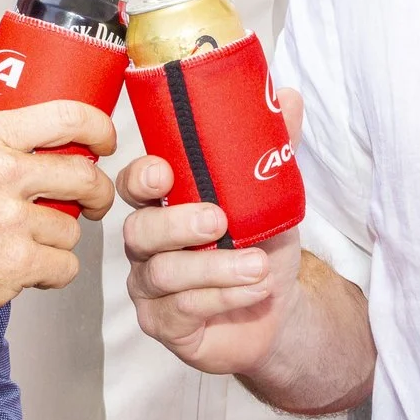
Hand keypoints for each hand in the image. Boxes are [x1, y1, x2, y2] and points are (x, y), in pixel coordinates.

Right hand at [0, 91, 116, 336]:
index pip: (68, 117)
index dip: (99, 128)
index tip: (104, 141)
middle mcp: (3, 175)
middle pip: (84, 175)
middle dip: (96, 191)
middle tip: (89, 200)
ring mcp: (11, 223)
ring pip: (72, 229)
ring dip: (60, 238)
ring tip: (33, 242)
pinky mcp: (14, 267)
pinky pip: (64, 268)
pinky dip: (52, 273)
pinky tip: (29, 270)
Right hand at [120, 85, 305, 376]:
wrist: (278, 305)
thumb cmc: (260, 243)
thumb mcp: (271, 195)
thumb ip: (274, 147)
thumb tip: (286, 96)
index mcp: (164, 203)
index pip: (134, 184)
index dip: (140, 178)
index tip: (164, 174)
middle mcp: (147, 243)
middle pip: (139, 230)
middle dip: (178, 224)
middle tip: (219, 221)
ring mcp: (150, 286)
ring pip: (163, 274)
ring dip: (215, 268)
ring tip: (258, 266)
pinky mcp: (164, 324)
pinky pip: (181, 310)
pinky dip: (222, 298)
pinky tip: (254, 290)